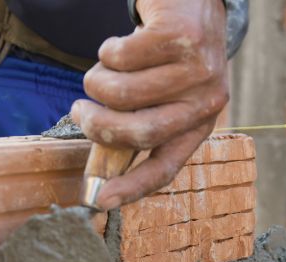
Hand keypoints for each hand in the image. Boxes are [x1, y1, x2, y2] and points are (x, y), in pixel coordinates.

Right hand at [70, 0, 228, 210]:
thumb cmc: (167, 55)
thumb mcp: (163, 96)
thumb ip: (138, 126)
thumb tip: (100, 171)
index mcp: (199, 125)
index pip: (165, 167)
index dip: (132, 187)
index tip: (101, 199)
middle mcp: (205, 102)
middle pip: (138, 133)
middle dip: (97, 125)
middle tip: (80, 111)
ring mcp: (198, 69)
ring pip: (122, 93)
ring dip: (97, 80)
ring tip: (103, 67)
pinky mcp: (181, 36)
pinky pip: (120, 56)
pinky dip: (108, 50)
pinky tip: (122, 42)